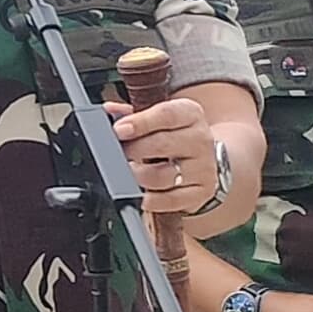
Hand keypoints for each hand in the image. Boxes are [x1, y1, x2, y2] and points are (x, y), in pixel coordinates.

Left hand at [111, 95, 220, 219]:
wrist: (203, 158)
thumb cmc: (174, 135)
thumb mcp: (158, 118)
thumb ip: (132, 114)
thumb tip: (109, 111)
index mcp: (190, 114)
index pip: (166, 115)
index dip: (140, 123)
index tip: (119, 130)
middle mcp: (200, 139)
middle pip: (162, 144)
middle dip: (134, 150)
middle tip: (118, 154)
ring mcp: (203, 167)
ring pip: (163, 175)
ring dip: (138, 176)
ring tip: (127, 173)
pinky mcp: (201, 192)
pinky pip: (171, 200)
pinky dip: (151, 200)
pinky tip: (141, 194)